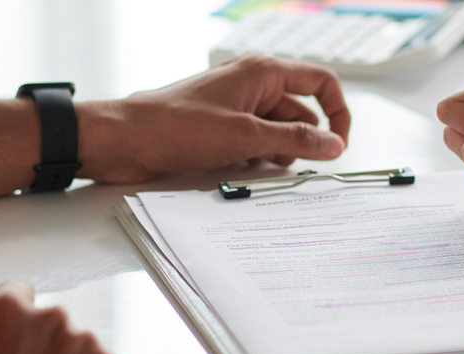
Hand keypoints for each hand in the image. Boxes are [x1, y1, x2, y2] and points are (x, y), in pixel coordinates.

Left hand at [76, 54, 350, 182]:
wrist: (126, 139)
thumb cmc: (177, 127)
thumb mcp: (245, 136)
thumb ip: (295, 139)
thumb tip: (333, 144)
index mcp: (262, 72)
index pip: (320, 82)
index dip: (337, 112)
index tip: (338, 145)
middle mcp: (251, 84)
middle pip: (299, 113)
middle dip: (301, 141)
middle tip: (294, 168)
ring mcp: (235, 106)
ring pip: (276, 131)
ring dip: (276, 153)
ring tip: (256, 168)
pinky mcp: (219, 127)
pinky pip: (253, 142)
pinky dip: (255, 157)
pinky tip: (242, 171)